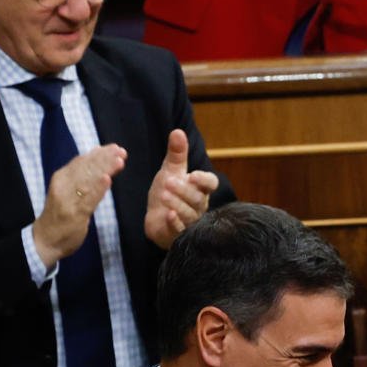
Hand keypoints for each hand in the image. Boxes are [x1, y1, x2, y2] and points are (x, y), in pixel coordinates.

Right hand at [34, 144, 125, 267]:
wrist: (46, 240)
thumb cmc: (61, 213)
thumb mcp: (69, 190)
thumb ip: (82, 176)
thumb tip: (97, 157)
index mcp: (62, 177)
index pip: (82, 161)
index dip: (99, 154)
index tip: (116, 148)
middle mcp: (63, 184)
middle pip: (86, 168)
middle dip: (105, 158)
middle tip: (121, 152)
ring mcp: (68, 199)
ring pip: (89, 180)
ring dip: (105, 169)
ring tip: (119, 161)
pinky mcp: (74, 213)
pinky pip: (88, 198)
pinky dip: (98, 188)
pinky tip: (108, 179)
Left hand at [144, 129, 220, 249]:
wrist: (155, 218)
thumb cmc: (168, 193)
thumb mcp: (170, 171)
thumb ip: (176, 154)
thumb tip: (177, 131)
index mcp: (200, 189)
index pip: (210, 184)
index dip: (204, 180)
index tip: (193, 175)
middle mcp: (199, 206)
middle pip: (198, 199)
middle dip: (183, 190)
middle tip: (168, 182)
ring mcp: (190, 221)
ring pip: (189, 214)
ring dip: (177, 204)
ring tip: (163, 195)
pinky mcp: (178, 234)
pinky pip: (181, 230)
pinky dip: (176, 223)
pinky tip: (168, 215)